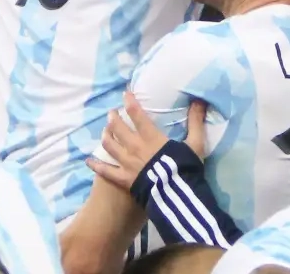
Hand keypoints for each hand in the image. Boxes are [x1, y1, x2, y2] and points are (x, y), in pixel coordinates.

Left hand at [88, 93, 206, 191]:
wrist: (177, 195)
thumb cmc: (186, 168)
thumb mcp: (196, 144)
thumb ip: (196, 122)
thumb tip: (200, 101)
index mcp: (151, 137)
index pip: (137, 114)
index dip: (130, 102)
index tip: (125, 93)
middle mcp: (135, 147)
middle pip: (118, 128)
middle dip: (113, 118)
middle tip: (112, 113)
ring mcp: (127, 163)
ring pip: (110, 145)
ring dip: (105, 136)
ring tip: (105, 132)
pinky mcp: (123, 179)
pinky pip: (106, 171)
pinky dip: (96, 165)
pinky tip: (89, 161)